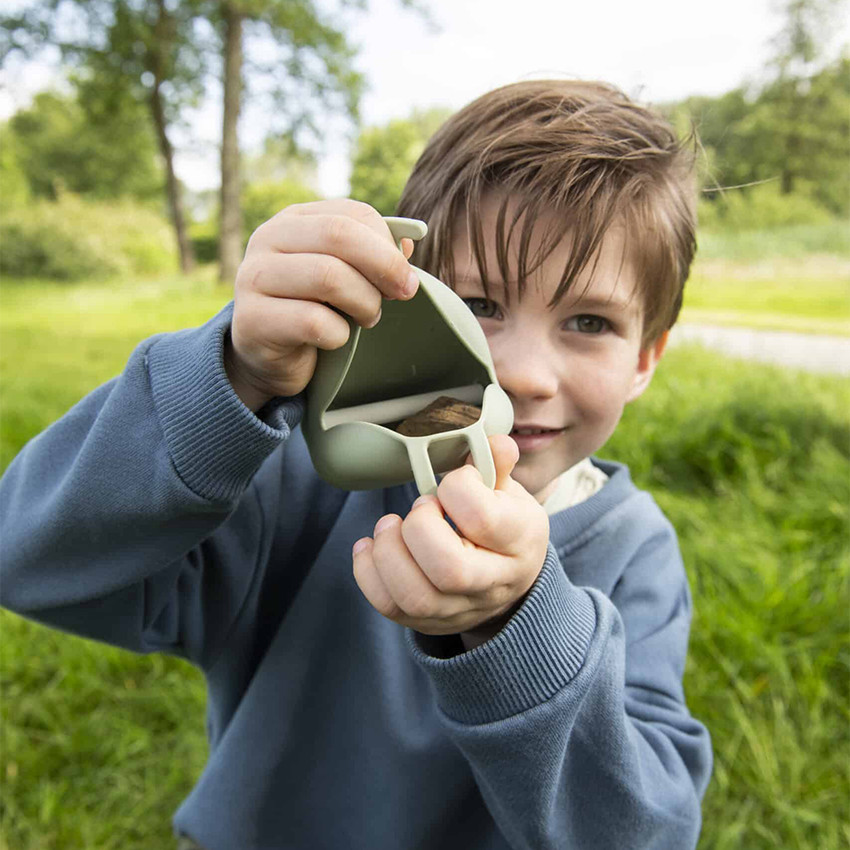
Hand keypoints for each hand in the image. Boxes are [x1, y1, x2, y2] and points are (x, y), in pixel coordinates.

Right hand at [225, 199, 417, 410]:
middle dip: (384, 266)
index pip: (352, 214)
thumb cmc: (314, 311)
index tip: (406, 276)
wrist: (269, 358)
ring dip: (364, 303)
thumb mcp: (343, 276)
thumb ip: (371, 256)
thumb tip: (406, 246)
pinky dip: (338, 335)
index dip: (388, 245)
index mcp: (295, 220)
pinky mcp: (251, 319)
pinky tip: (335, 340)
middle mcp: (268, 239)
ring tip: (367, 319)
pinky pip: (313, 322)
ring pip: (328, 276)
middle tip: (403, 294)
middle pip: (340, 235)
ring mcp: (253, 277)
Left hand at [352, 435, 549, 646]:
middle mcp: (493, 583)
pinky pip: (390, 607)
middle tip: (420, 508)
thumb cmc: (504, 527)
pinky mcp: (427, 621)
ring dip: (389, 552)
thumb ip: (496, 466)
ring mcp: (459, 608)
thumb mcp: (509, 493)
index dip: (457, 489)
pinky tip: (371, 546)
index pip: (482, 518)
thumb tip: (497, 444)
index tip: (453, 482)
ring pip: (415, 595)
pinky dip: (367, 573)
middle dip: (419, 528)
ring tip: (390, 526)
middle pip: (449, 569)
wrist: (509, 582)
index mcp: (520, 541)